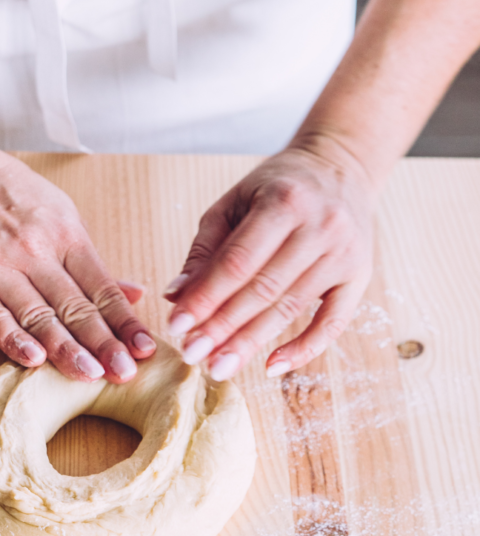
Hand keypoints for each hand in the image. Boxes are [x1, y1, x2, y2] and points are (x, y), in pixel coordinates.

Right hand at [0, 137, 156, 381]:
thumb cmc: (9, 193)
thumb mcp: (61, 214)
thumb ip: (93, 261)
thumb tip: (133, 293)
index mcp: (65, 234)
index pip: (102, 288)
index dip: (125, 321)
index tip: (144, 349)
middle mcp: (34, 251)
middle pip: (75, 306)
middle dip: (103, 343)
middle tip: (125, 373)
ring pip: (38, 316)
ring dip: (66, 349)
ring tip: (90, 375)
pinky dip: (12, 339)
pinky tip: (34, 360)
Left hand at [164, 145, 375, 378]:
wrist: (339, 169)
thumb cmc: (276, 189)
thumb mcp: (233, 204)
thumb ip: (205, 250)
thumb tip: (175, 296)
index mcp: (283, 202)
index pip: (237, 261)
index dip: (204, 297)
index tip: (176, 326)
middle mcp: (319, 227)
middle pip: (263, 290)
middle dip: (222, 327)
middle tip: (192, 355)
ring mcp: (344, 253)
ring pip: (290, 308)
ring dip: (250, 342)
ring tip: (218, 367)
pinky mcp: (360, 276)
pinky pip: (333, 323)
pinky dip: (303, 349)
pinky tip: (270, 367)